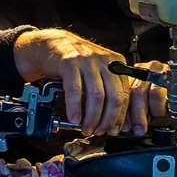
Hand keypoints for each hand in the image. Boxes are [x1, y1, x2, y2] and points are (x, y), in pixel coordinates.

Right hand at [13, 29, 128, 135]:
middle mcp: (105, 61)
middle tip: (100, 131)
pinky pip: (75, 90)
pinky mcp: (70, 63)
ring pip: (97, 95)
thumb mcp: (98, 70)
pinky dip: (75, 107)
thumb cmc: (76, 62)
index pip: (125, 94)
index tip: (114, 129)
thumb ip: (109, 88)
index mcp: (117, 63)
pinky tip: (74, 118)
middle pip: (114, 96)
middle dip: (108, 119)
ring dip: (92, 117)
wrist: (51, 45)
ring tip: (86, 128)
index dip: (120, 116)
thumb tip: (115, 118)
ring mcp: (88, 61)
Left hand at [129, 61, 176, 135]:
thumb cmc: (168, 106)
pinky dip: (170, 104)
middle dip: (137, 114)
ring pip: (152, 91)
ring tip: (160, 114)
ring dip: (156, 109)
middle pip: (136, 90)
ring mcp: (163, 69)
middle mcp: (147, 69)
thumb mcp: (147, 114)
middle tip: (140, 129)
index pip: (124, 91)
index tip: (125, 127)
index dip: (123, 111)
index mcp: (135, 76)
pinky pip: (172, 91)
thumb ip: (135, 116)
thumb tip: (124, 126)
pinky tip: (170, 109)